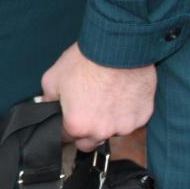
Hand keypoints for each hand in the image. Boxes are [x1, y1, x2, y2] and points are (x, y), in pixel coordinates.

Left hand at [40, 42, 156, 151]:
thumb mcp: (53, 79)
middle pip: (89, 143)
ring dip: (108, 122)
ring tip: (107, 96)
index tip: (68, 117)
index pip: (65, 139)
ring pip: (112, 132)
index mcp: (77, 126)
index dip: (64, 127)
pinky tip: (122, 94)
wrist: (119, 45)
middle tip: (87, 108)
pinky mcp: (142, 116)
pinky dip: (127, 112)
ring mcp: (124, 126)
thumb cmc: (86, 60)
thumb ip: (48, 100)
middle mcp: (101, 131)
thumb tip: (47, 106)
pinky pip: (131, 121)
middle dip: (86, 131)